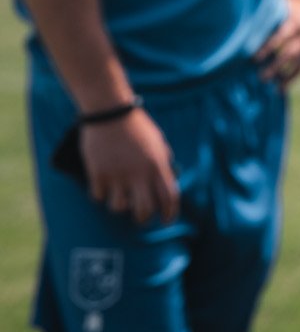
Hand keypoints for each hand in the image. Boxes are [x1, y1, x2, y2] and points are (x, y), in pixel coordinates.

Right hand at [82, 108, 179, 226]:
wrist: (109, 111)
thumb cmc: (136, 126)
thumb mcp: (158, 142)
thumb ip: (163, 163)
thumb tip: (167, 183)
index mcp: (157, 165)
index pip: (169, 198)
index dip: (169, 214)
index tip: (166, 220)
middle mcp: (138, 174)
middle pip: (144, 212)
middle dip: (143, 219)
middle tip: (140, 217)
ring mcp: (117, 175)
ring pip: (119, 208)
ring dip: (120, 205)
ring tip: (119, 196)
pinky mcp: (98, 174)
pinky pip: (99, 197)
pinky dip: (101, 194)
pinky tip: (103, 185)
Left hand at [255, 0, 299, 83]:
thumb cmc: (291, 5)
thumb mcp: (282, 6)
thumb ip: (269, 18)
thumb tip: (244, 31)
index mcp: (294, 18)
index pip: (281, 35)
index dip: (267, 47)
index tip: (254, 59)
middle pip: (289, 51)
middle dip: (275, 65)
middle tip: (260, 77)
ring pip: (297, 62)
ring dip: (283, 75)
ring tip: (270, 86)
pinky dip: (293, 78)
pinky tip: (282, 87)